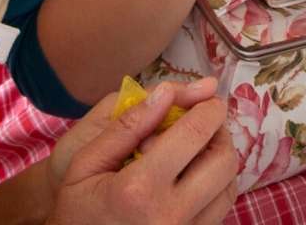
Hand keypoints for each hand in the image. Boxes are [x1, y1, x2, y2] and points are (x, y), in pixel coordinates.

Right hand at [46, 79, 239, 224]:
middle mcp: (169, 214)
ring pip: (229, 186)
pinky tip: (197, 177)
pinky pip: (221, 209)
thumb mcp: (85, 162)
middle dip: (219, 133)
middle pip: (223, 160)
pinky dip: (217, 186)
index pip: (195, 133)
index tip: (209, 98)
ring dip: (220, 159)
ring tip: (200, 149)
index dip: (209, 108)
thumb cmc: (76, 208)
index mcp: (140, 188)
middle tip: (205, 122)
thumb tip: (166, 92)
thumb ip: (126, 126)